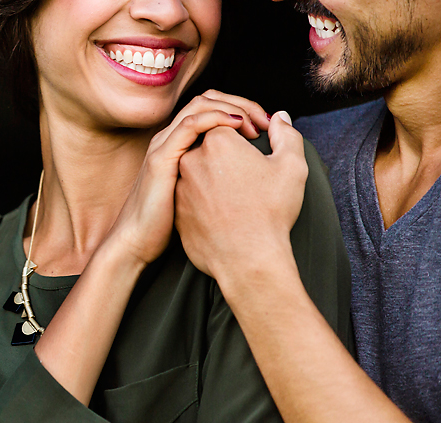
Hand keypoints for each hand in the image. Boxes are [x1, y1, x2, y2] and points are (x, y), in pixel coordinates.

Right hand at [109, 90, 270, 265]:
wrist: (137, 242)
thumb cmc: (169, 224)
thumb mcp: (199, 194)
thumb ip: (216, 174)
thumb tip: (250, 163)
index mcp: (183, 144)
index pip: (213, 108)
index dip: (244, 109)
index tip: (268, 127)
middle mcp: (172, 139)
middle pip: (209, 99)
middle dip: (242, 104)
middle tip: (266, 121)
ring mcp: (165, 145)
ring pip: (200, 105)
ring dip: (233, 108)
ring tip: (255, 124)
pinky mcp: (162, 157)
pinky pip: (190, 125)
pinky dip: (216, 119)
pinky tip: (236, 126)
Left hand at [174, 111, 306, 278]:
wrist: (246, 259)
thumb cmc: (271, 211)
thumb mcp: (291, 166)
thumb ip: (286, 134)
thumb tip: (279, 117)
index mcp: (216, 141)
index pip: (228, 125)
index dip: (246, 133)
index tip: (258, 147)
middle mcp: (191, 159)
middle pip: (211, 146)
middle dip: (229, 154)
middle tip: (250, 174)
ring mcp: (180, 186)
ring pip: (199, 172)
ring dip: (215, 176)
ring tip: (238, 194)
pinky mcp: (176, 209)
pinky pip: (191, 196)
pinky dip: (205, 199)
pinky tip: (225, 211)